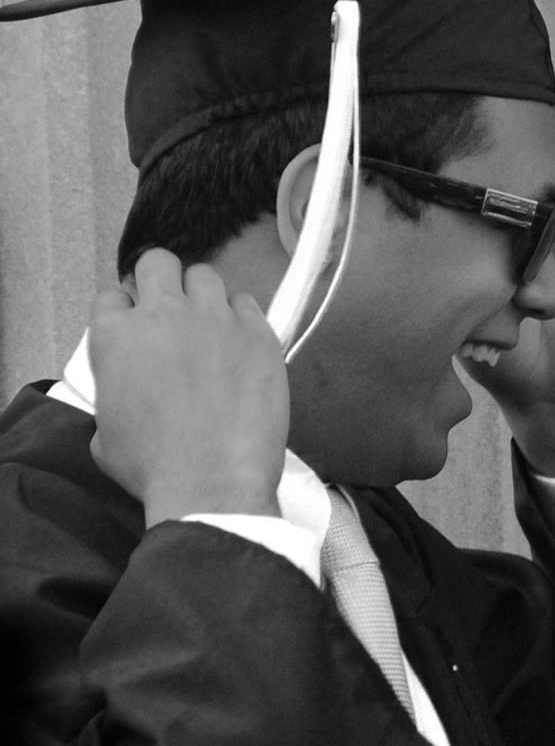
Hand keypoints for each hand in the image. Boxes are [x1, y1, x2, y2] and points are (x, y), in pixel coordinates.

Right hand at [88, 250, 287, 524]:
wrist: (211, 480)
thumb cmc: (154, 465)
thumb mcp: (104, 432)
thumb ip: (112, 395)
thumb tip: (124, 397)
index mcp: (115, 335)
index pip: (113, 295)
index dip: (126, 309)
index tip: (137, 326)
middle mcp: (163, 315)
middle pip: (159, 264)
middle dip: (162, 281)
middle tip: (172, 310)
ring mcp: (214, 319)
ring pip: (206, 276)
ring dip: (204, 295)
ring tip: (211, 325)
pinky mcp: (258, 333)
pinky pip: (248, 302)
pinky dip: (243, 316)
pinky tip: (243, 342)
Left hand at [477, 123, 554, 475]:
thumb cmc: (499, 347)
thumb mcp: (463, 302)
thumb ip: (450, 267)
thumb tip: (421, 228)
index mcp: (498, 207)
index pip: (491, 145)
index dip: (479, 133)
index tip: (457, 141)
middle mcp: (540, 197)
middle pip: (534, 129)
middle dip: (521, 131)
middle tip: (505, 151)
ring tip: (544, 177)